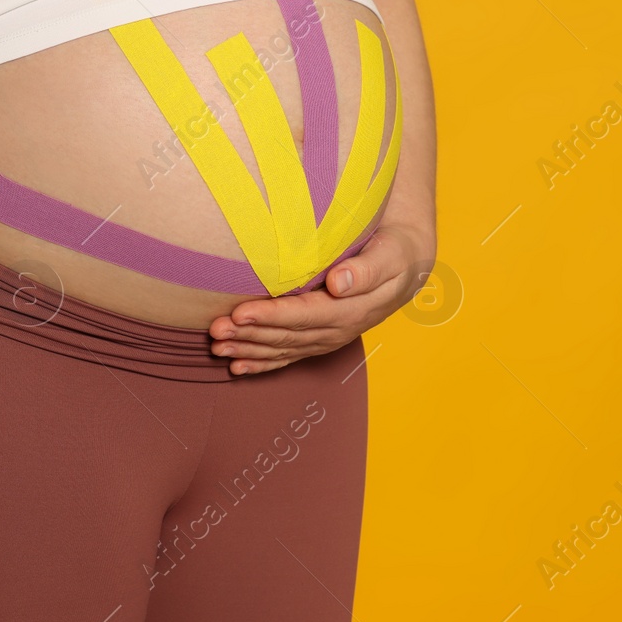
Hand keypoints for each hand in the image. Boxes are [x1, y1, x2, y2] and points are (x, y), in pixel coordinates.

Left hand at [206, 220, 436, 375]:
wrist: (406, 265)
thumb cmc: (395, 253)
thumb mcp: (390, 256)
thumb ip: (366, 270)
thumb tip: (339, 284)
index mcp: (351, 311)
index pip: (304, 316)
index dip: (270, 317)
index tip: (239, 313)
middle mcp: (337, 330)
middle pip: (287, 336)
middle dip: (249, 336)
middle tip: (215, 332)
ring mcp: (327, 338)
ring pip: (283, 348)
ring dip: (249, 350)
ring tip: (216, 348)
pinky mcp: (320, 338)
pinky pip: (289, 356)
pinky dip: (262, 363)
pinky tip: (238, 368)